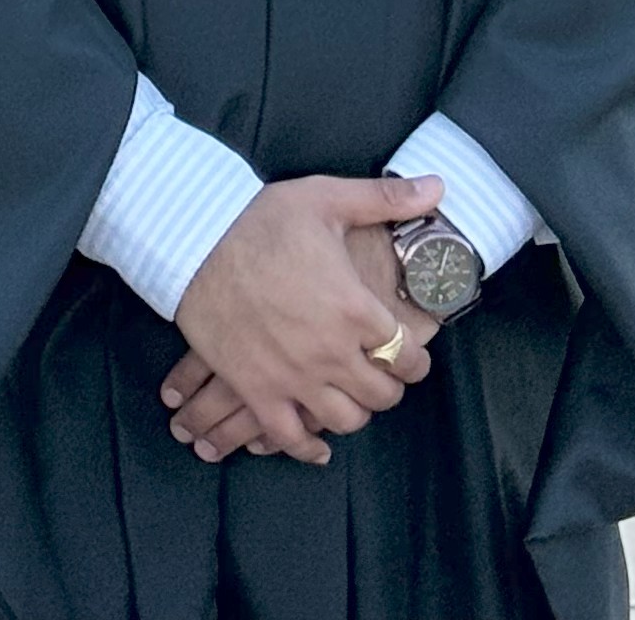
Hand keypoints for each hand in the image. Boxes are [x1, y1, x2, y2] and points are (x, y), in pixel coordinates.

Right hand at [161, 176, 440, 465]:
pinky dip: (308, 449)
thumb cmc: (261, 219)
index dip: (414, 358)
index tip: (409, 354)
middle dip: (389, 385)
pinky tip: (317, 446)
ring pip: (346, 420)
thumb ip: (387, 199)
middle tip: (381, 372)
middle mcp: (332, 352)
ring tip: (351, 395)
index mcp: (355, 309)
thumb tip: (439, 185)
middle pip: (382, 394)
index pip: (407, 354)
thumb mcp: (326, 198)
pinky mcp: (259, 390)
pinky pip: (292, 439)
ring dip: (355, 411)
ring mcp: (295, 377)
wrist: (195, 240)